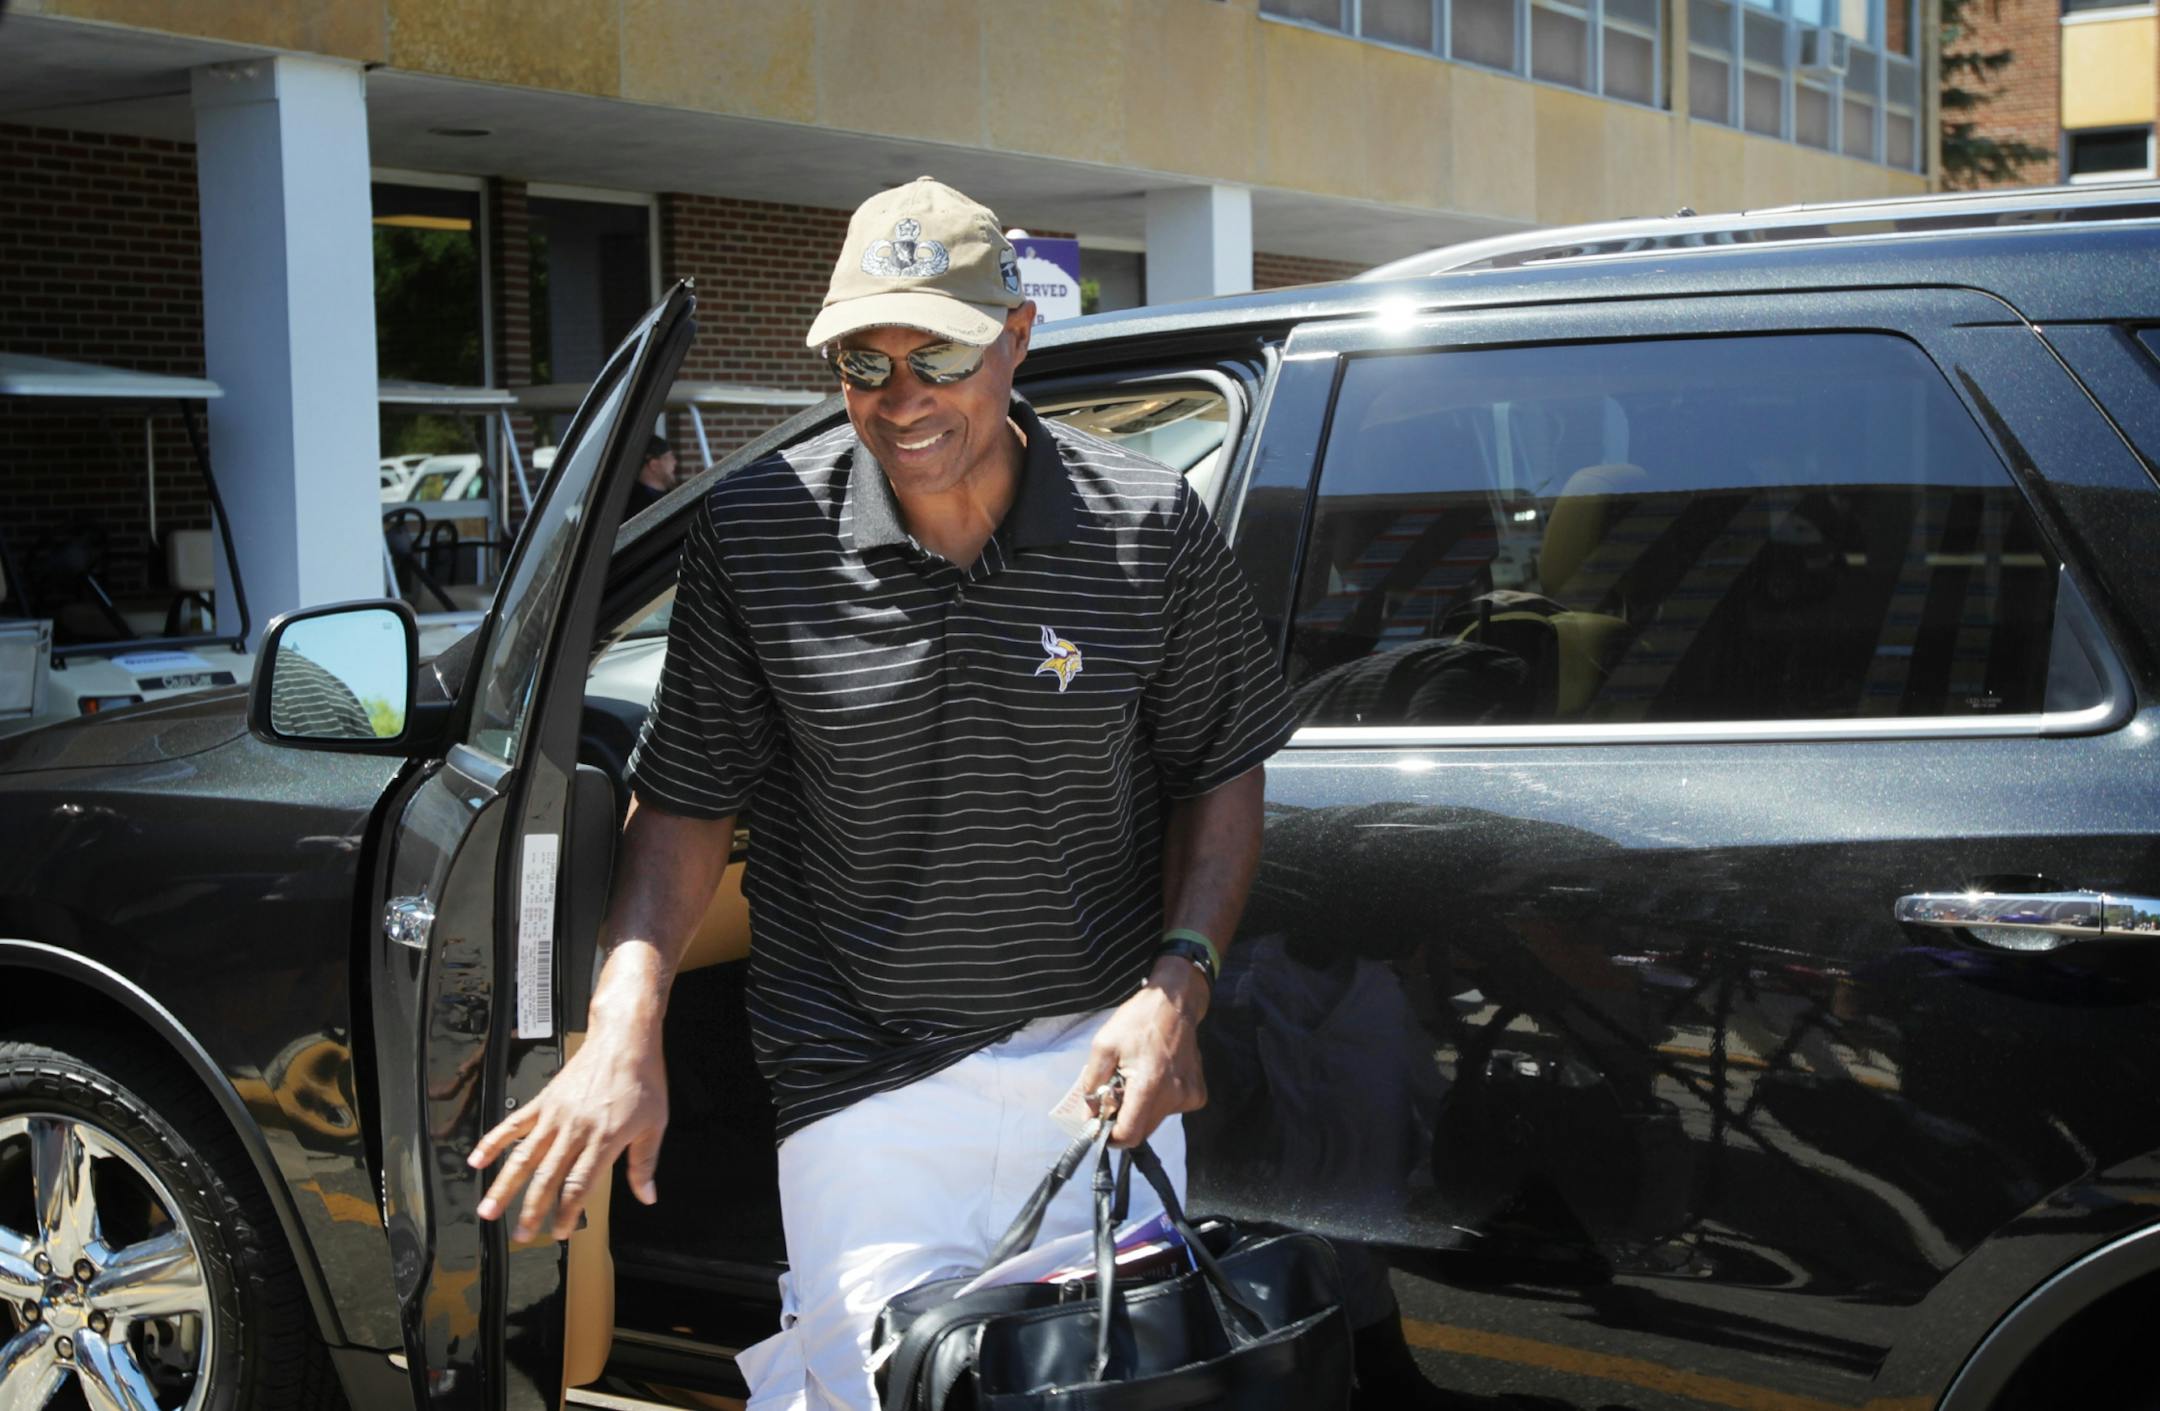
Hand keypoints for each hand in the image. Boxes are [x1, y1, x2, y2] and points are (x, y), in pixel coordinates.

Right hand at [466, 1026, 667, 1240]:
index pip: (579, 1186)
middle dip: (531, 1211)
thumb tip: (647, 1195)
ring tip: (487, 1210)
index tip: (560, 1232)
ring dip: (503, 1186)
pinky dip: (492, 1142)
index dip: (567, 1214)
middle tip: (521, 1235)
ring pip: (523, 1158)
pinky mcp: (543, 1100)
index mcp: (604, 1139)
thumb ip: (645, 1163)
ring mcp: (555, 1115)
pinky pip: (513, 1125)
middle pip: (547, 1178)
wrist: (624, 1038)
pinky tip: (477, 1160)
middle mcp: (575, 1130)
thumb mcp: (656, 1123)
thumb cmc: (642, 1077)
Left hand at [1075, 957, 1209, 1147]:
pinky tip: (1156, 1077)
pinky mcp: (1198, 1094)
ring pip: (1156, 1121)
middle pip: (1143, 1131)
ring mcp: (1189, 1096)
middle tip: (1116, 1097)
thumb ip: (1093, 1084)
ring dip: (1141, 1110)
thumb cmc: (1137, 1021)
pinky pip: (1171, 1110)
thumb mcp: (1103, 1046)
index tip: (1101, 1126)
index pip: (1130, 1134)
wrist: (1175, 1003)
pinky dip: (1159, 1101)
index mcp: (1149, 1085)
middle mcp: (1174, 1096)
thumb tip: (1090, 1115)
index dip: (1111, 1137)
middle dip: (1125, 1121)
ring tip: (1137, 1079)